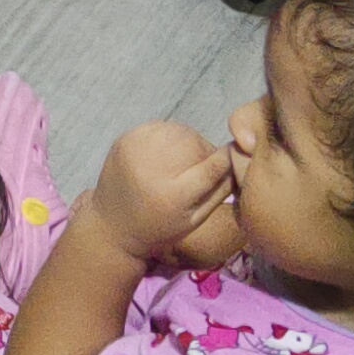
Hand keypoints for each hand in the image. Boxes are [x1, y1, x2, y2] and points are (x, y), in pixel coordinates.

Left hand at [92, 120, 237, 266]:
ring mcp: (134, 149)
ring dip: (190, 142)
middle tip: (204, 167)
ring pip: (180, 130)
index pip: (212, 166)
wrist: (111, 226)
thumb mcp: (196, 219)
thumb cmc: (161, 227)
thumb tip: (242, 157)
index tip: (238, 154)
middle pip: (195, 143)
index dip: (229, 158)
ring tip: (186, 161)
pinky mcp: (124, 139)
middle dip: (206, 152)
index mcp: (173, 195)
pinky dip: (171, 136)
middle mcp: (151, 168)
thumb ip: (221, 189)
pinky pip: (161, 127)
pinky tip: (168, 154)